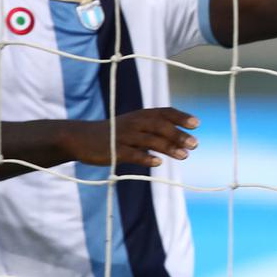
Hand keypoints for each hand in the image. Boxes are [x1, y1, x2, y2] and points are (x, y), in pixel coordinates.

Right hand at [65, 107, 198, 167]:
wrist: (80, 137)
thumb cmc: (113, 133)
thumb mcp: (134, 125)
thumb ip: (155, 129)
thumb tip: (182, 140)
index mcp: (141, 115)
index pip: (164, 112)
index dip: (180, 117)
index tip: (196, 124)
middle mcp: (134, 123)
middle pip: (160, 126)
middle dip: (178, 134)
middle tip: (195, 144)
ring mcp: (124, 137)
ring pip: (150, 140)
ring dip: (169, 147)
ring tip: (184, 155)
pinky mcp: (114, 150)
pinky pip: (132, 154)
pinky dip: (146, 158)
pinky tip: (158, 163)